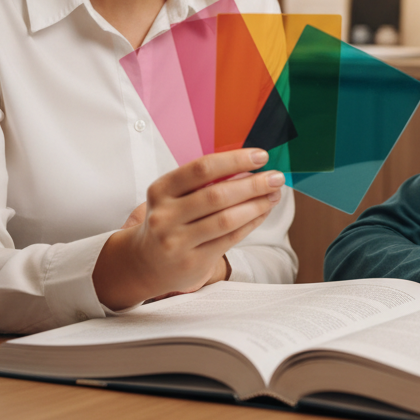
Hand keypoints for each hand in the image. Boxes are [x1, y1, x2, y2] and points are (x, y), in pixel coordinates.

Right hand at [94, 148, 283, 309]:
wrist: (143, 263)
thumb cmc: (168, 220)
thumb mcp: (174, 195)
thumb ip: (205, 182)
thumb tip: (251, 167)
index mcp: (162, 190)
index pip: (202, 168)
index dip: (234, 160)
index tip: (260, 156)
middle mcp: (166, 216)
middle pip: (217, 195)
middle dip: (253, 184)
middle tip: (276, 177)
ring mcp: (177, 242)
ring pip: (226, 220)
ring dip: (257, 205)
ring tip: (274, 194)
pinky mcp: (192, 262)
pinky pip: (230, 239)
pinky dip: (251, 223)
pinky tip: (263, 212)